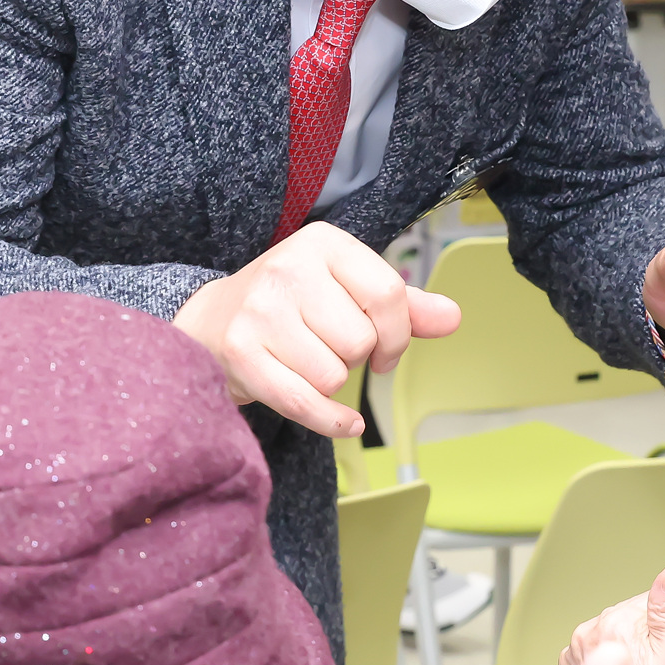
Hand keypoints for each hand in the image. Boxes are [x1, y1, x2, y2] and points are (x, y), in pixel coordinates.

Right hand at [173, 222, 460, 437]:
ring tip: (303, 359)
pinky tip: (343, 422)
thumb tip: (452, 318)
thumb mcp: (347, 289)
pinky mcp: (240, 352)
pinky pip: (305, 403)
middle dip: (353, 357)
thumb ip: (404, 306)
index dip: (397, 335)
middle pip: (360, 341)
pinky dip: (331, 421)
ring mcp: (261, 311)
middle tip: (326, 346)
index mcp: (323, 243)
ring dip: (329, 381)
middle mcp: (289, 268)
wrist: (211, 320)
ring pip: (334, 375)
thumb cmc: (292, 304)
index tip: (386, 352)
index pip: (389, 295)